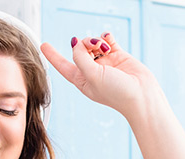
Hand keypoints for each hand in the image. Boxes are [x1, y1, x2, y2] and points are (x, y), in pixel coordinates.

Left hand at [40, 33, 159, 113]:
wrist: (141, 95)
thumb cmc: (116, 93)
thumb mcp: (91, 76)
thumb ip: (80, 57)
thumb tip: (76, 42)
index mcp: (81, 80)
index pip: (63, 66)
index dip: (53, 55)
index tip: (43, 45)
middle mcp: (92, 71)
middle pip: (79, 50)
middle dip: (83, 43)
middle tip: (93, 45)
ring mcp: (105, 63)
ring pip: (93, 43)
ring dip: (95, 40)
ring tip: (103, 45)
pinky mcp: (118, 55)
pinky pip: (107, 40)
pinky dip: (106, 37)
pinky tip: (108, 39)